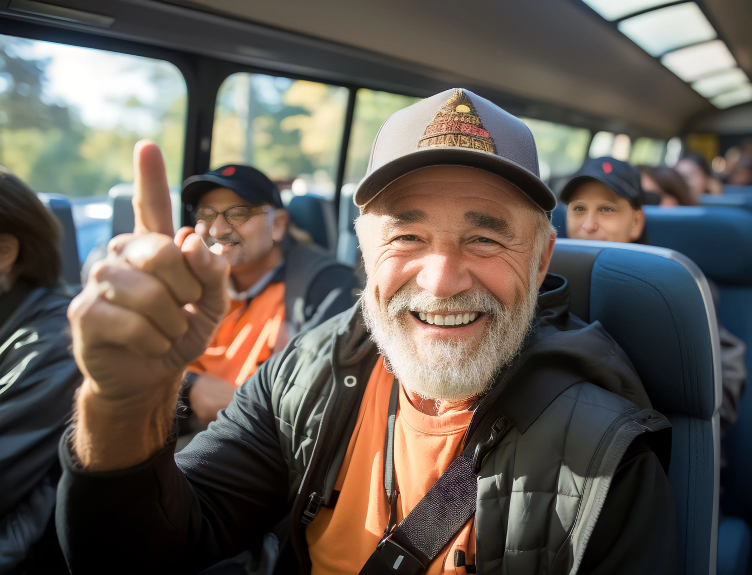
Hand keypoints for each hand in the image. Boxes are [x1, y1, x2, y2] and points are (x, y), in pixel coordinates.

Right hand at [68, 141, 229, 468]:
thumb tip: (192, 240)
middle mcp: (120, 255)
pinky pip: (133, 323)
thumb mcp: (212, 304)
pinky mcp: (83, 313)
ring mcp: (97, 281)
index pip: (152, 206)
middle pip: (162, 252)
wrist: (151, 374)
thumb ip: (213, 272)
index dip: (149, 177)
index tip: (148, 147)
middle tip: (182, 310)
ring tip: (165, 331)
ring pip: (149, 293)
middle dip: (186, 290)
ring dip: (171, 322)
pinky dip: (154, 340)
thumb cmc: (180, 331)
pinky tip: (148, 344)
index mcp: (152, 247)